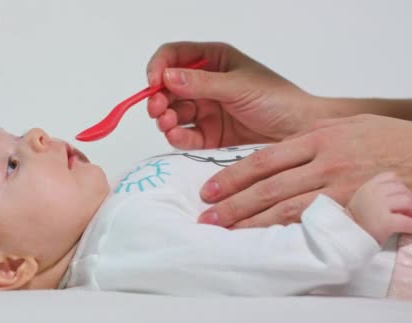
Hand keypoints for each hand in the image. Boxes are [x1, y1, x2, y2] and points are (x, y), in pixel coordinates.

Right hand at [146, 41, 316, 148]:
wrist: (299, 132)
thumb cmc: (278, 100)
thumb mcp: (238, 86)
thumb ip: (201, 82)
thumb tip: (167, 76)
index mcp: (213, 60)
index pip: (174, 56)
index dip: (159, 67)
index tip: (153, 82)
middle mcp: (205, 84)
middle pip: (168, 87)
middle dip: (159, 97)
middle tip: (158, 109)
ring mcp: (205, 110)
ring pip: (173, 112)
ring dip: (165, 117)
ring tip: (167, 124)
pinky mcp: (208, 135)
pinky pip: (184, 135)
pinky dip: (176, 136)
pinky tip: (175, 135)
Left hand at [198, 114, 411, 227]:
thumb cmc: (386, 138)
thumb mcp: (344, 125)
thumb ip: (307, 137)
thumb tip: (273, 153)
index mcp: (317, 137)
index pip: (262, 160)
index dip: (232, 177)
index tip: (209, 191)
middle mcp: (325, 162)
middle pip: (268, 187)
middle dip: (233, 205)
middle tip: (207, 218)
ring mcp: (341, 188)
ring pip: (286, 209)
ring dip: (252, 224)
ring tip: (226, 234)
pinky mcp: (355, 210)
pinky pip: (314, 224)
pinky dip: (287, 234)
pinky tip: (267, 243)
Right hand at [346, 172, 411, 244]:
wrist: (346, 238)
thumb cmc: (358, 220)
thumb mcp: (363, 199)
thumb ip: (378, 192)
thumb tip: (404, 194)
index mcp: (368, 187)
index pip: (391, 177)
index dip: (398, 187)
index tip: (396, 199)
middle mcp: (373, 193)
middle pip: (402, 189)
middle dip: (407, 200)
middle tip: (405, 213)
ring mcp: (379, 206)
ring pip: (407, 201)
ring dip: (410, 211)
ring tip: (406, 219)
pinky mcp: (385, 222)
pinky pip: (408, 222)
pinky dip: (411, 227)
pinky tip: (409, 230)